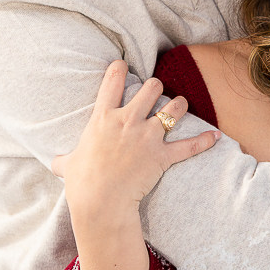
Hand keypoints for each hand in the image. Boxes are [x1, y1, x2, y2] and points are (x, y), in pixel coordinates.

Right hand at [51, 60, 220, 225]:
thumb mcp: (67, 166)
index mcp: (103, 119)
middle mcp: (127, 121)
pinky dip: (204, 141)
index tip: (123, 64)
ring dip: (179, 106)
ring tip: (179, 106)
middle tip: (156, 93)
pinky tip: (216, 136)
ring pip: (173, 109)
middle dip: (156, 87)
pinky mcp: (162, 157)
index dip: (119, 67)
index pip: (113, 81)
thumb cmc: (81, 184)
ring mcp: (147, 138)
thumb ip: (63, 160)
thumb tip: (54, 164)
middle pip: (151, 87)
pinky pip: (189, 146)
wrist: (100, 204)